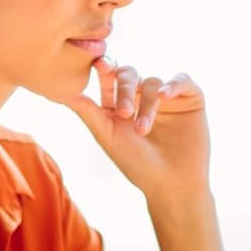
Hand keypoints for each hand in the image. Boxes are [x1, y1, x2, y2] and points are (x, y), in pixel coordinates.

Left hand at [65, 55, 210, 200]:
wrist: (172, 185)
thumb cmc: (137, 165)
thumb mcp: (108, 136)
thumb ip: (87, 112)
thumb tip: (60, 91)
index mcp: (118, 101)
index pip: (110, 76)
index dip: (105, 66)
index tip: (100, 65)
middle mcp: (141, 94)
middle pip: (129, 74)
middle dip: (124, 88)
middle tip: (123, 113)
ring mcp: (167, 96)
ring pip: (153, 81)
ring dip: (146, 104)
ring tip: (143, 129)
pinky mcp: (190, 98)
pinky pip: (182, 80)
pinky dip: (173, 84)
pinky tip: (164, 96)